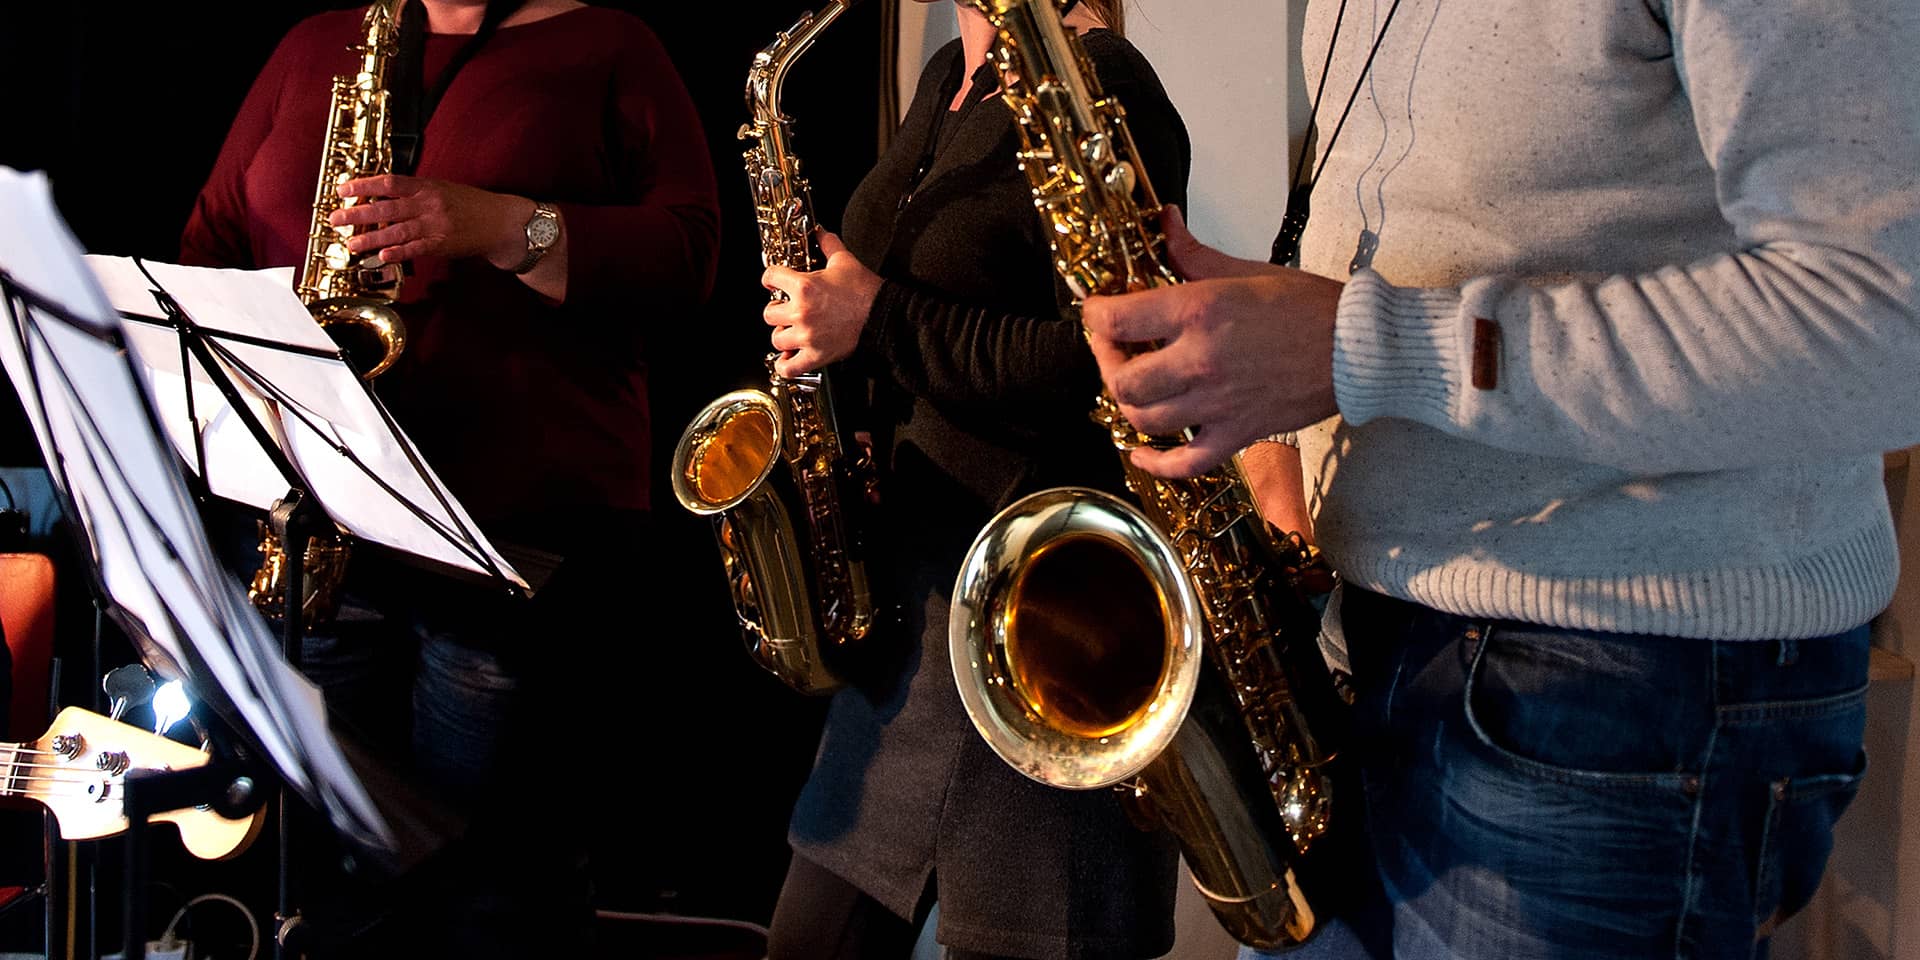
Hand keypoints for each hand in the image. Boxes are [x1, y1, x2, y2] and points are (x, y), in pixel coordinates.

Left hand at [331, 174, 532, 268]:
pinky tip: (381, 256)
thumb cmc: (472, 205)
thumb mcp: (443, 189)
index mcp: (426, 187)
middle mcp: (427, 205)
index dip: (363, 186)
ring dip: (371, 239)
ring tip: (351, 244)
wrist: (500, 222)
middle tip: (335, 219)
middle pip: (385, 208)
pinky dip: (397, 252)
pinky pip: (415, 249)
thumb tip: (386, 195)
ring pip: (395, 231)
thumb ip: (416, 192)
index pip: (389, 183)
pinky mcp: (441, 244)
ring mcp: (434, 225)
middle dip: (357, 214)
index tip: (343, 190)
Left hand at [763, 229, 882, 376]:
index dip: (771, 279)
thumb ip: (828, 243)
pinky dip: (785, 364)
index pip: (770, 278)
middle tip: (786, 309)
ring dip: (782, 335)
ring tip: (791, 331)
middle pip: (768, 313)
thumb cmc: (865, 291)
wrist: (883, 316)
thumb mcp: (844, 261)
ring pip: (776, 339)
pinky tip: (790, 357)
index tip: (774, 283)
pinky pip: (789, 367)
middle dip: (777, 310)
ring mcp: (807, 336)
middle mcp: (802, 312)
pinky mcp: (817, 356)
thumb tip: (820, 231)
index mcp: (804, 287)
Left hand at [1081, 205, 1342, 477]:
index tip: (1097, 311)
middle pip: (1123, 379)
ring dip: (1129, 404)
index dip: (1095, 316)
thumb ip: (1195, 254)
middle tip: (1114, 349)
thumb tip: (1166, 222)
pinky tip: (1140, 452)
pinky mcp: (1236, 433)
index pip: (1118, 319)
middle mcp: (1201, 360)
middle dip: (1107, 363)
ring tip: (1134, 385)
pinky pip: (1184, 462)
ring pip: (1144, 420)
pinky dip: (1155, 463)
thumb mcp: (1247, 270)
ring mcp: (1217, 403)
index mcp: (1200, 311)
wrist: (1358, 349)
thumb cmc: (1309, 307)